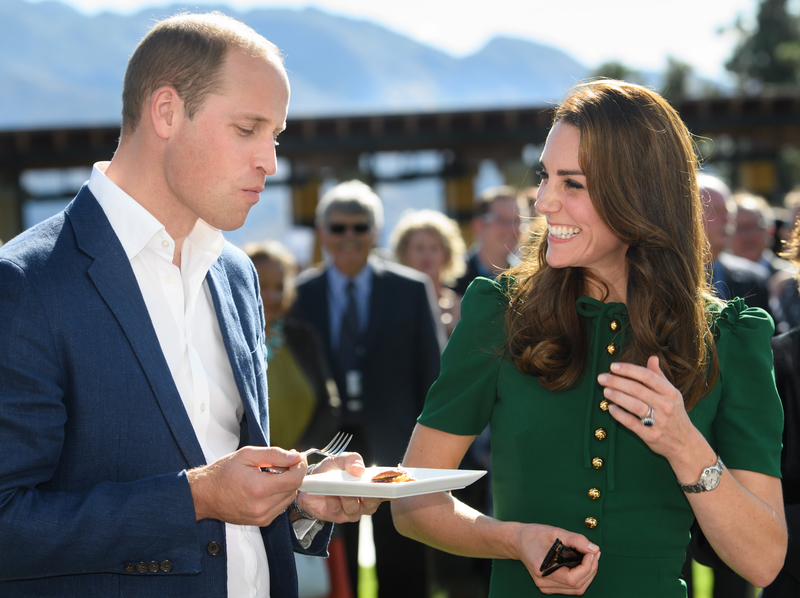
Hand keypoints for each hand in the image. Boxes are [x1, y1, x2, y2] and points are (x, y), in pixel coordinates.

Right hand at [188, 446, 304, 525]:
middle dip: (293, 473)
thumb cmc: (222, 473)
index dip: (300, 466)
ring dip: (287, 485)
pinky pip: (280, 507)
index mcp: (258, 488)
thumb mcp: (248, 455)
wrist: (204, 495)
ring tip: (272, 473)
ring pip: (289, 499)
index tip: (298, 457)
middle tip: (284, 462)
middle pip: (293, 489)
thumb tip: (295, 456)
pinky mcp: (261, 522)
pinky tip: (267, 486)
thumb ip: (274, 454)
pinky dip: (279, 495)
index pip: (294, 480)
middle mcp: (261, 507)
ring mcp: (261, 517)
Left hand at [296, 452, 381, 522]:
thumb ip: (351, 460)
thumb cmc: (331, 471)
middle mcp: (362, 503)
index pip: (383, 492)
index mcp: (368, 489)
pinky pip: (336, 509)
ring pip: (354, 509)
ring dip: (349, 498)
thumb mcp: (341, 460)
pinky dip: (334, 500)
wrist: (310, 481)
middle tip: (367, 486)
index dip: (388, 489)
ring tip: (344, 488)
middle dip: (370, 496)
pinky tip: (330, 492)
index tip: (389, 483)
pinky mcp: (334, 515)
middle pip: (371, 504)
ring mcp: (349, 511)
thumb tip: (359, 469)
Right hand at [515, 524, 599, 594]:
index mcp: (542, 570)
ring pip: (576, 589)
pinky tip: (582, 565)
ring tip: (591, 558)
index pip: (572, 579)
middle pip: (577, 586)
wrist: (518, 541)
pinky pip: (571, 588)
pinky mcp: (549, 586)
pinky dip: (581, 578)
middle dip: (591, 569)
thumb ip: (576, 540)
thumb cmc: (534, 535)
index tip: (592, 552)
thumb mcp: (555, 532)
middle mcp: (543, 582)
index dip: (587, 567)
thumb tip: (594, 549)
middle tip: (595, 553)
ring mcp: (545, 586)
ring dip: (588, 575)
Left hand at [596, 356, 708, 465]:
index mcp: (671, 393)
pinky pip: (632, 423)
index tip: (613, 366)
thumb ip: (659, 377)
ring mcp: (659, 421)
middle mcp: (666, 406)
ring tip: (605, 391)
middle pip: (637, 389)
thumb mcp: (672, 395)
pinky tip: (611, 408)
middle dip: (617, 382)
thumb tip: (652, 358)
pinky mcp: (651, 435)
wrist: (685, 444)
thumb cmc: (675, 415)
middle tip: (602, 378)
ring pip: (635, 405)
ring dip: (617, 397)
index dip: (629, 370)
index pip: (647, 376)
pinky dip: (620, 415)